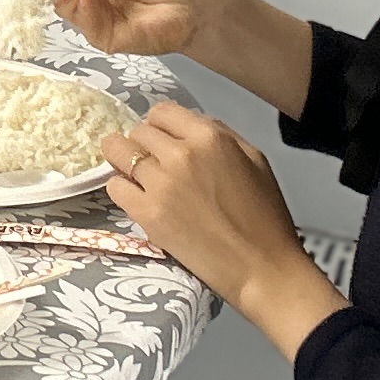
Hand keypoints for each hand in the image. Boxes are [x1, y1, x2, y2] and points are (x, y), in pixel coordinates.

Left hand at [104, 98, 345, 360]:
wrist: (261, 267)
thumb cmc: (264, 216)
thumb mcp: (253, 159)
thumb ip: (220, 134)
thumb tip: (186, 127)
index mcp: (209, 137)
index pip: (161, 112)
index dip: (159, 126)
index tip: (162, 140)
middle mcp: (179, 154)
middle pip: (138, 132)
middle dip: (143, 144)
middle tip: (154, 165)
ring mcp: (159, 184)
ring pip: (118, 153)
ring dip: (125, 163)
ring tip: (137, 178)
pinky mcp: (146, 214)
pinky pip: (114, 186)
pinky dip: (122, 189)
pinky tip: (137, 198)